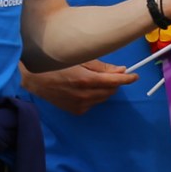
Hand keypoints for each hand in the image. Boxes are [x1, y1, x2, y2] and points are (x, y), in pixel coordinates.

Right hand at [19, 60, 136, 113]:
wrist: (34, 79)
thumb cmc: (57, 64)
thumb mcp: (80, 60)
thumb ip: (102, 67)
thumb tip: (121, 71)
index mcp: (86, 80)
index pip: (114, 81)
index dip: (127, 79)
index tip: (135, 76)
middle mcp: (85, 95)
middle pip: (111, 90)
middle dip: (115, 82)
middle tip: (112, 73)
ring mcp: (80, 105)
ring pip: (103, 97)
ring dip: (105, 89)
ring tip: (95, 79)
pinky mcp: (76, 111)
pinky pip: (93, 103)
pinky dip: (95, 95)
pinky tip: (85, 88)